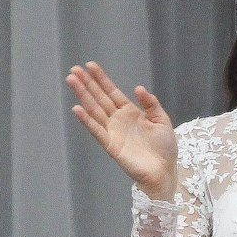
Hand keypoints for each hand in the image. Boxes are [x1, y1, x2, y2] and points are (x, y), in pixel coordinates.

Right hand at [66, 61, 177, 199]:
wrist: (163, 170)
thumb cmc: (164, 147)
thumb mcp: (162, 120)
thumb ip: (151, 104)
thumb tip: (138, 88)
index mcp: (130, 112)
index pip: (112, 92)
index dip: (101, 79)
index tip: (90, 65)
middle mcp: (118, 119)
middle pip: (99, 98)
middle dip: (87, 84)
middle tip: (74, 69)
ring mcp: (112, 131)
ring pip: (94, 110)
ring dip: (83, 96)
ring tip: (71, 81)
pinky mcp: (110, 145)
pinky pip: (96, 130)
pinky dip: (86, 120)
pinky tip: (77, 108)